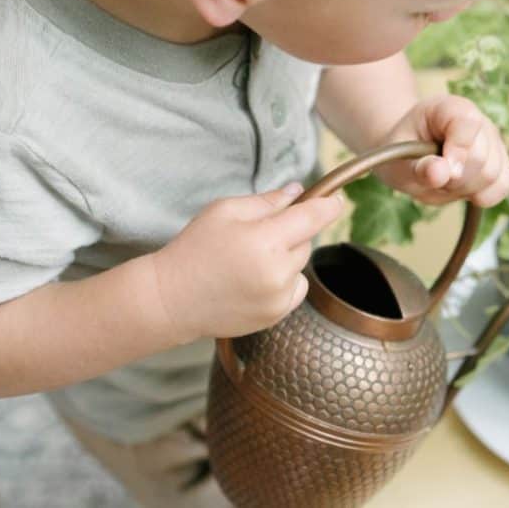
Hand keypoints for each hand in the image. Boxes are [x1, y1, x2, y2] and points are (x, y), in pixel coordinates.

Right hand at [151, 183, 344, 340]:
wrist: (172, 299)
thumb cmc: (194, 249)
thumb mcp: (225, 211)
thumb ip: (267, 201)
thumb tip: (297, 192)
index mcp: (266, 240)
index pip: (315, 217)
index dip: (330, 204)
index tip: (337, 198)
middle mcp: (279, 272)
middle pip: (306, 240)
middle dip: (291, 231)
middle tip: (258, 234)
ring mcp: (279, 297)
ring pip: (301, 264)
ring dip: (286, 257)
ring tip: (251, 259)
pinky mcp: (276, 315)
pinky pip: (296, 288)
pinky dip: (284, 280)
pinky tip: (254, 279)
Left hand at [373, 95, 508, 205]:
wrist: (409, 156)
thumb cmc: (403, 155)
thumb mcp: (400, 161)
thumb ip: (419, 168)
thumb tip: (441, 173)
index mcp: (448, 108)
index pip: (467, 124)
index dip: (457, 151)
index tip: (440, 171)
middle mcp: (478, 120)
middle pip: (481, 157)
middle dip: (455, 178)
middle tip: (434, 177)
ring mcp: (493, 141)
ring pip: (494, 175)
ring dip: (465, 188)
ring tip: (445, 181)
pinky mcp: (501, 162)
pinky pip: (502, 185)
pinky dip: (481, 195)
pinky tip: (462, 190)